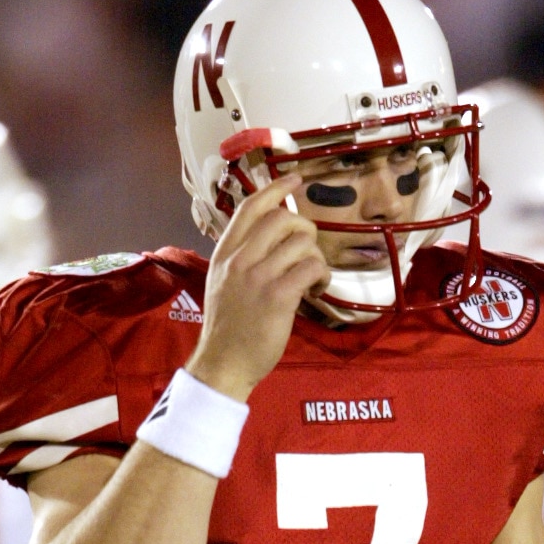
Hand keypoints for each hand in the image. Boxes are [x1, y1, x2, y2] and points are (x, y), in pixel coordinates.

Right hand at [189, 181, 326, 401]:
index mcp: (225, 253)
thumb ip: (240, 258)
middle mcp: (240, 259)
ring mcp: (259, 277)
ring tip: (314, 278)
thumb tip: (270, 238)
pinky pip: (311, 267)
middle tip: (308, 252)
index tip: (294, 180)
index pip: (250, 207)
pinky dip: (322, 276)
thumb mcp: (222, 283)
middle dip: (304, 229)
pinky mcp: (278, 296)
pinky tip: (317, 290)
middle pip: (282, 218)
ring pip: (301, 241)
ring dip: (316, 256)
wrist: (223, 364)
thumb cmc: (226, 328)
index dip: (275, 189)